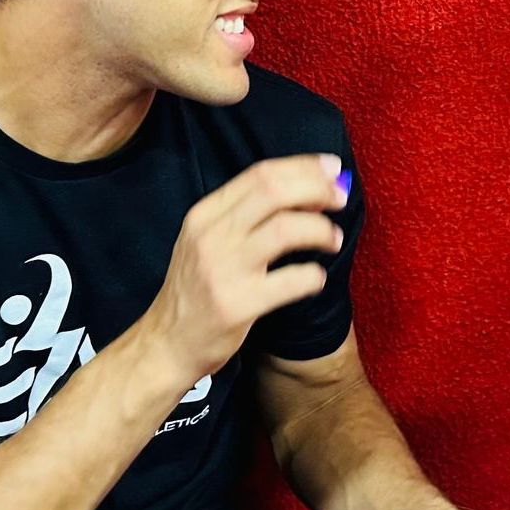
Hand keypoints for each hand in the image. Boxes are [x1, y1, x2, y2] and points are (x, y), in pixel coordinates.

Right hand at [141, 154, 348, 387]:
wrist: (168, 342)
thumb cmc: (199, 288)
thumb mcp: (209, 241)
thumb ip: (250, 214)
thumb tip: (311, 191)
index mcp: (205, 214)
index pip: (260, 174)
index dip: (304, 167)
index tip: (333, 168)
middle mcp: (210, 236)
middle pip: (273, 191)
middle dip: (317, 189)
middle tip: (341, 198)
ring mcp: (223, 270)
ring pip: (286, 229)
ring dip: (321, 230)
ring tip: (334, 239)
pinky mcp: (237, 305)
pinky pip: (291, 281)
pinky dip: (314, 276)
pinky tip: (316, 278)